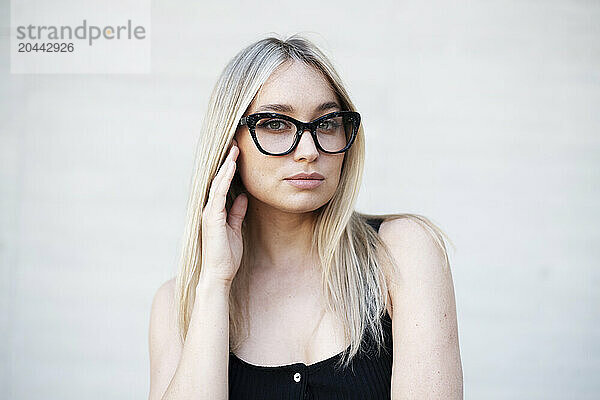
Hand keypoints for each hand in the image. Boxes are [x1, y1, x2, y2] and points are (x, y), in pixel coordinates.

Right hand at [199, 139, 247, 286]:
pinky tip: (231, 167)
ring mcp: (209, 212)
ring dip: (226, 165)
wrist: (219, 275)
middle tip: (235, 143)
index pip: (222, 185)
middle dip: (227, 161)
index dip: (230, 169)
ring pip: (217, 183)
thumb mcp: (236, 229)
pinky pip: (218, 193)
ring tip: (235, 149)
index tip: (238, 153)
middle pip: (218, 180)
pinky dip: (224, 179)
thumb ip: (237, 213)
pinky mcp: (212, 217)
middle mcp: (210, 209)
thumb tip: (243, 197)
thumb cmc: (227, 256)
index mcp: (216, 211)